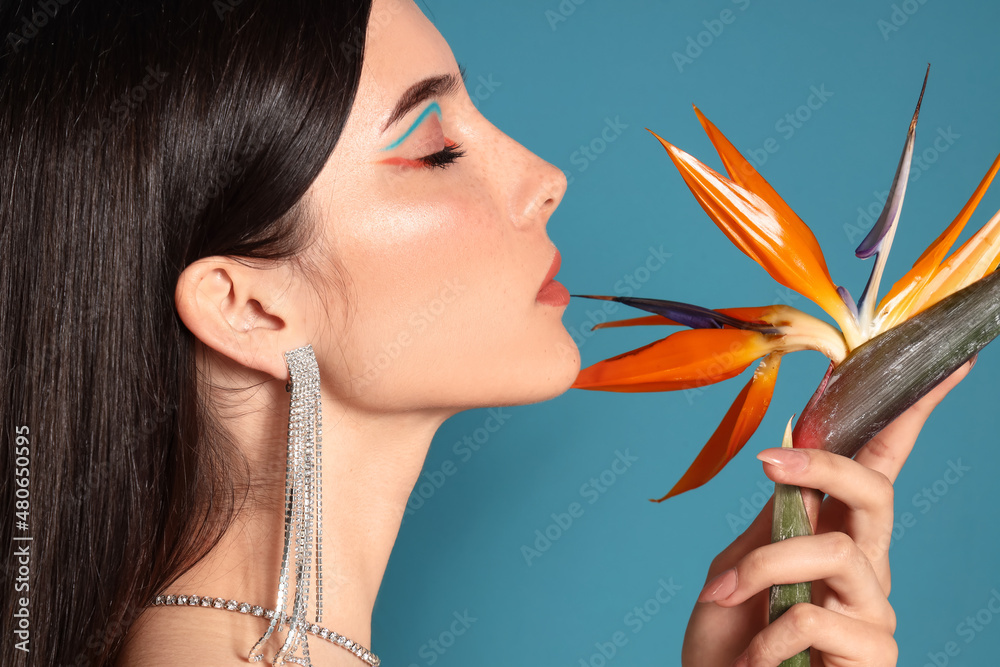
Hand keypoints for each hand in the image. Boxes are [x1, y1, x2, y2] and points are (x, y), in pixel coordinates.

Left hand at [681, 359, 972, 665]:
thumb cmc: (728, 638)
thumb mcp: (739, 566)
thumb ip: (773, 520)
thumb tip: (789, 458)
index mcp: (836, 535)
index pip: (881, 468)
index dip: (912, 418)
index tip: (948, 364)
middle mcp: (868, 569)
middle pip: (876, 491)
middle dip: (822, 466)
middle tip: (769, 463)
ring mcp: (875, 614)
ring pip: (834, 552)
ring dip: (763, 569)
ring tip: (722, 596)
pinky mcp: (874, 657)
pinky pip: (814, 619)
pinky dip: (765, 635)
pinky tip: (753, 660)